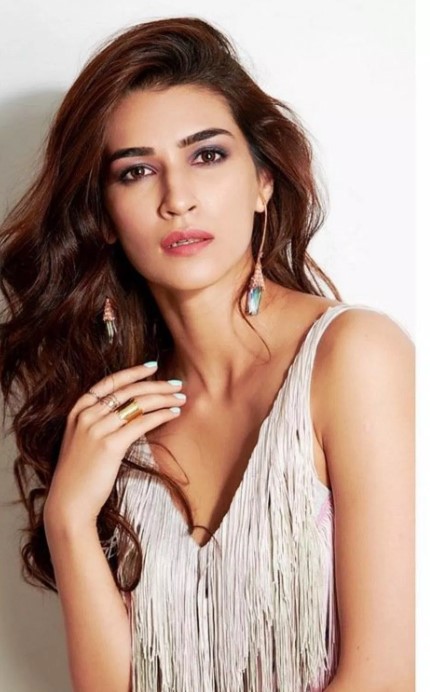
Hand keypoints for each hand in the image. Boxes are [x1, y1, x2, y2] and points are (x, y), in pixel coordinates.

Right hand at [43, 362, 185, 530]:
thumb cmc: (79, 476)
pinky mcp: (110, 445)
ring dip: (164, 399)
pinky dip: (161, 415)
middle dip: (156, 384)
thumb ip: (99, 423)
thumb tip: (130, 411)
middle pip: (128, 391)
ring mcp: (97, 429)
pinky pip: (142, 422)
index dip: (133, 372)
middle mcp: (86, 415)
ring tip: (181, 399)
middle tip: (177, 384)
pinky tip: (173, 414)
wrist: (69, 503)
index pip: (110, 382)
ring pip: (138, 404)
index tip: (153, 366)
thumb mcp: (82, 441)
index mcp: (78, 411)